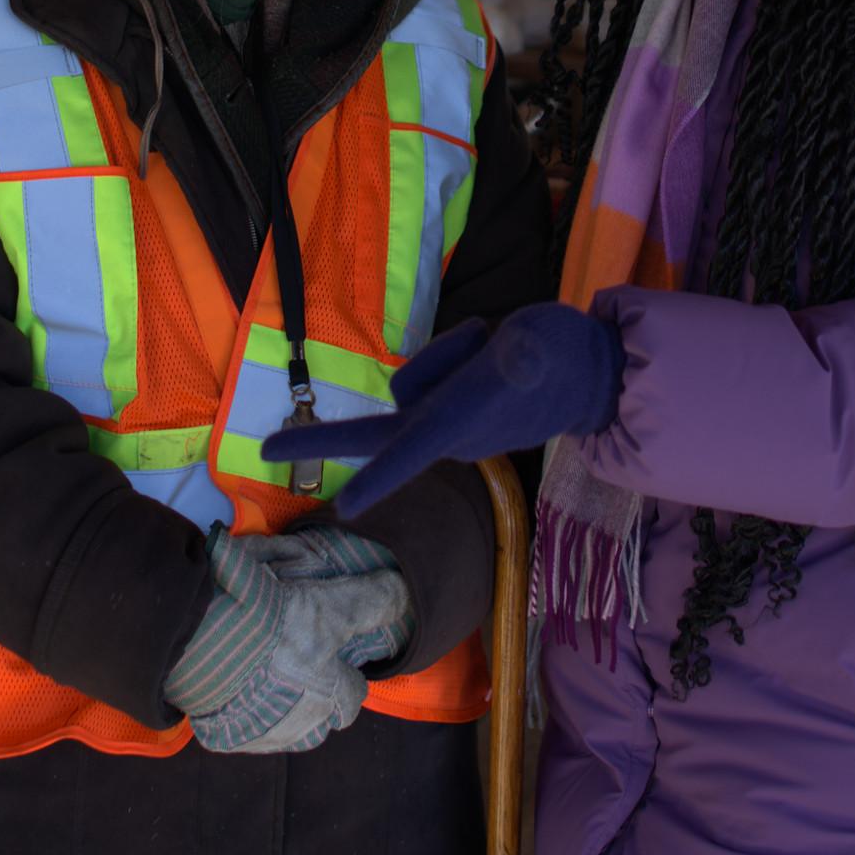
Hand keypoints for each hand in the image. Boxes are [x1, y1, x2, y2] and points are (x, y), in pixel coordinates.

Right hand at [169, 534, 412, 754]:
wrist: (194, 639)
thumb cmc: (268, 620)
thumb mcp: (327, 601)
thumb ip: (369, 601)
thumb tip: (401, 593)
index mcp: (328, 693)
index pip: (354, 697)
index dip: (348, 677)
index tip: (335, 656)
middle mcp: (299, 723)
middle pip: (320, 723)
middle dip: (316, 701)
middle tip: (298, 665)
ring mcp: (259, 734)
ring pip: (283, 731)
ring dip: (282, 710)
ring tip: (267, 676)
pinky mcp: (222, 736)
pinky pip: (241, 730)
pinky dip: (242, 711)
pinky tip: (235, 683)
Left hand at [258, 301, 622, 518]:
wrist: (588, 371)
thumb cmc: (565, 359)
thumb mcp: (546, 345)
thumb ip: (528, 351)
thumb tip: (517, 349)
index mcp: (463, 419)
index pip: (413, 448)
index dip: (381, 477)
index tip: (344, 508)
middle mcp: (447, 426)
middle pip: (375, 435)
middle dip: (322, 442)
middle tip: (266, 445)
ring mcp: (446, 418)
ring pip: (413, 378)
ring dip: (447, 354)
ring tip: (492, 346)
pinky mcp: (449, 404)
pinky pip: (430, 371)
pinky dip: (455, 354)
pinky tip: (490, 350)